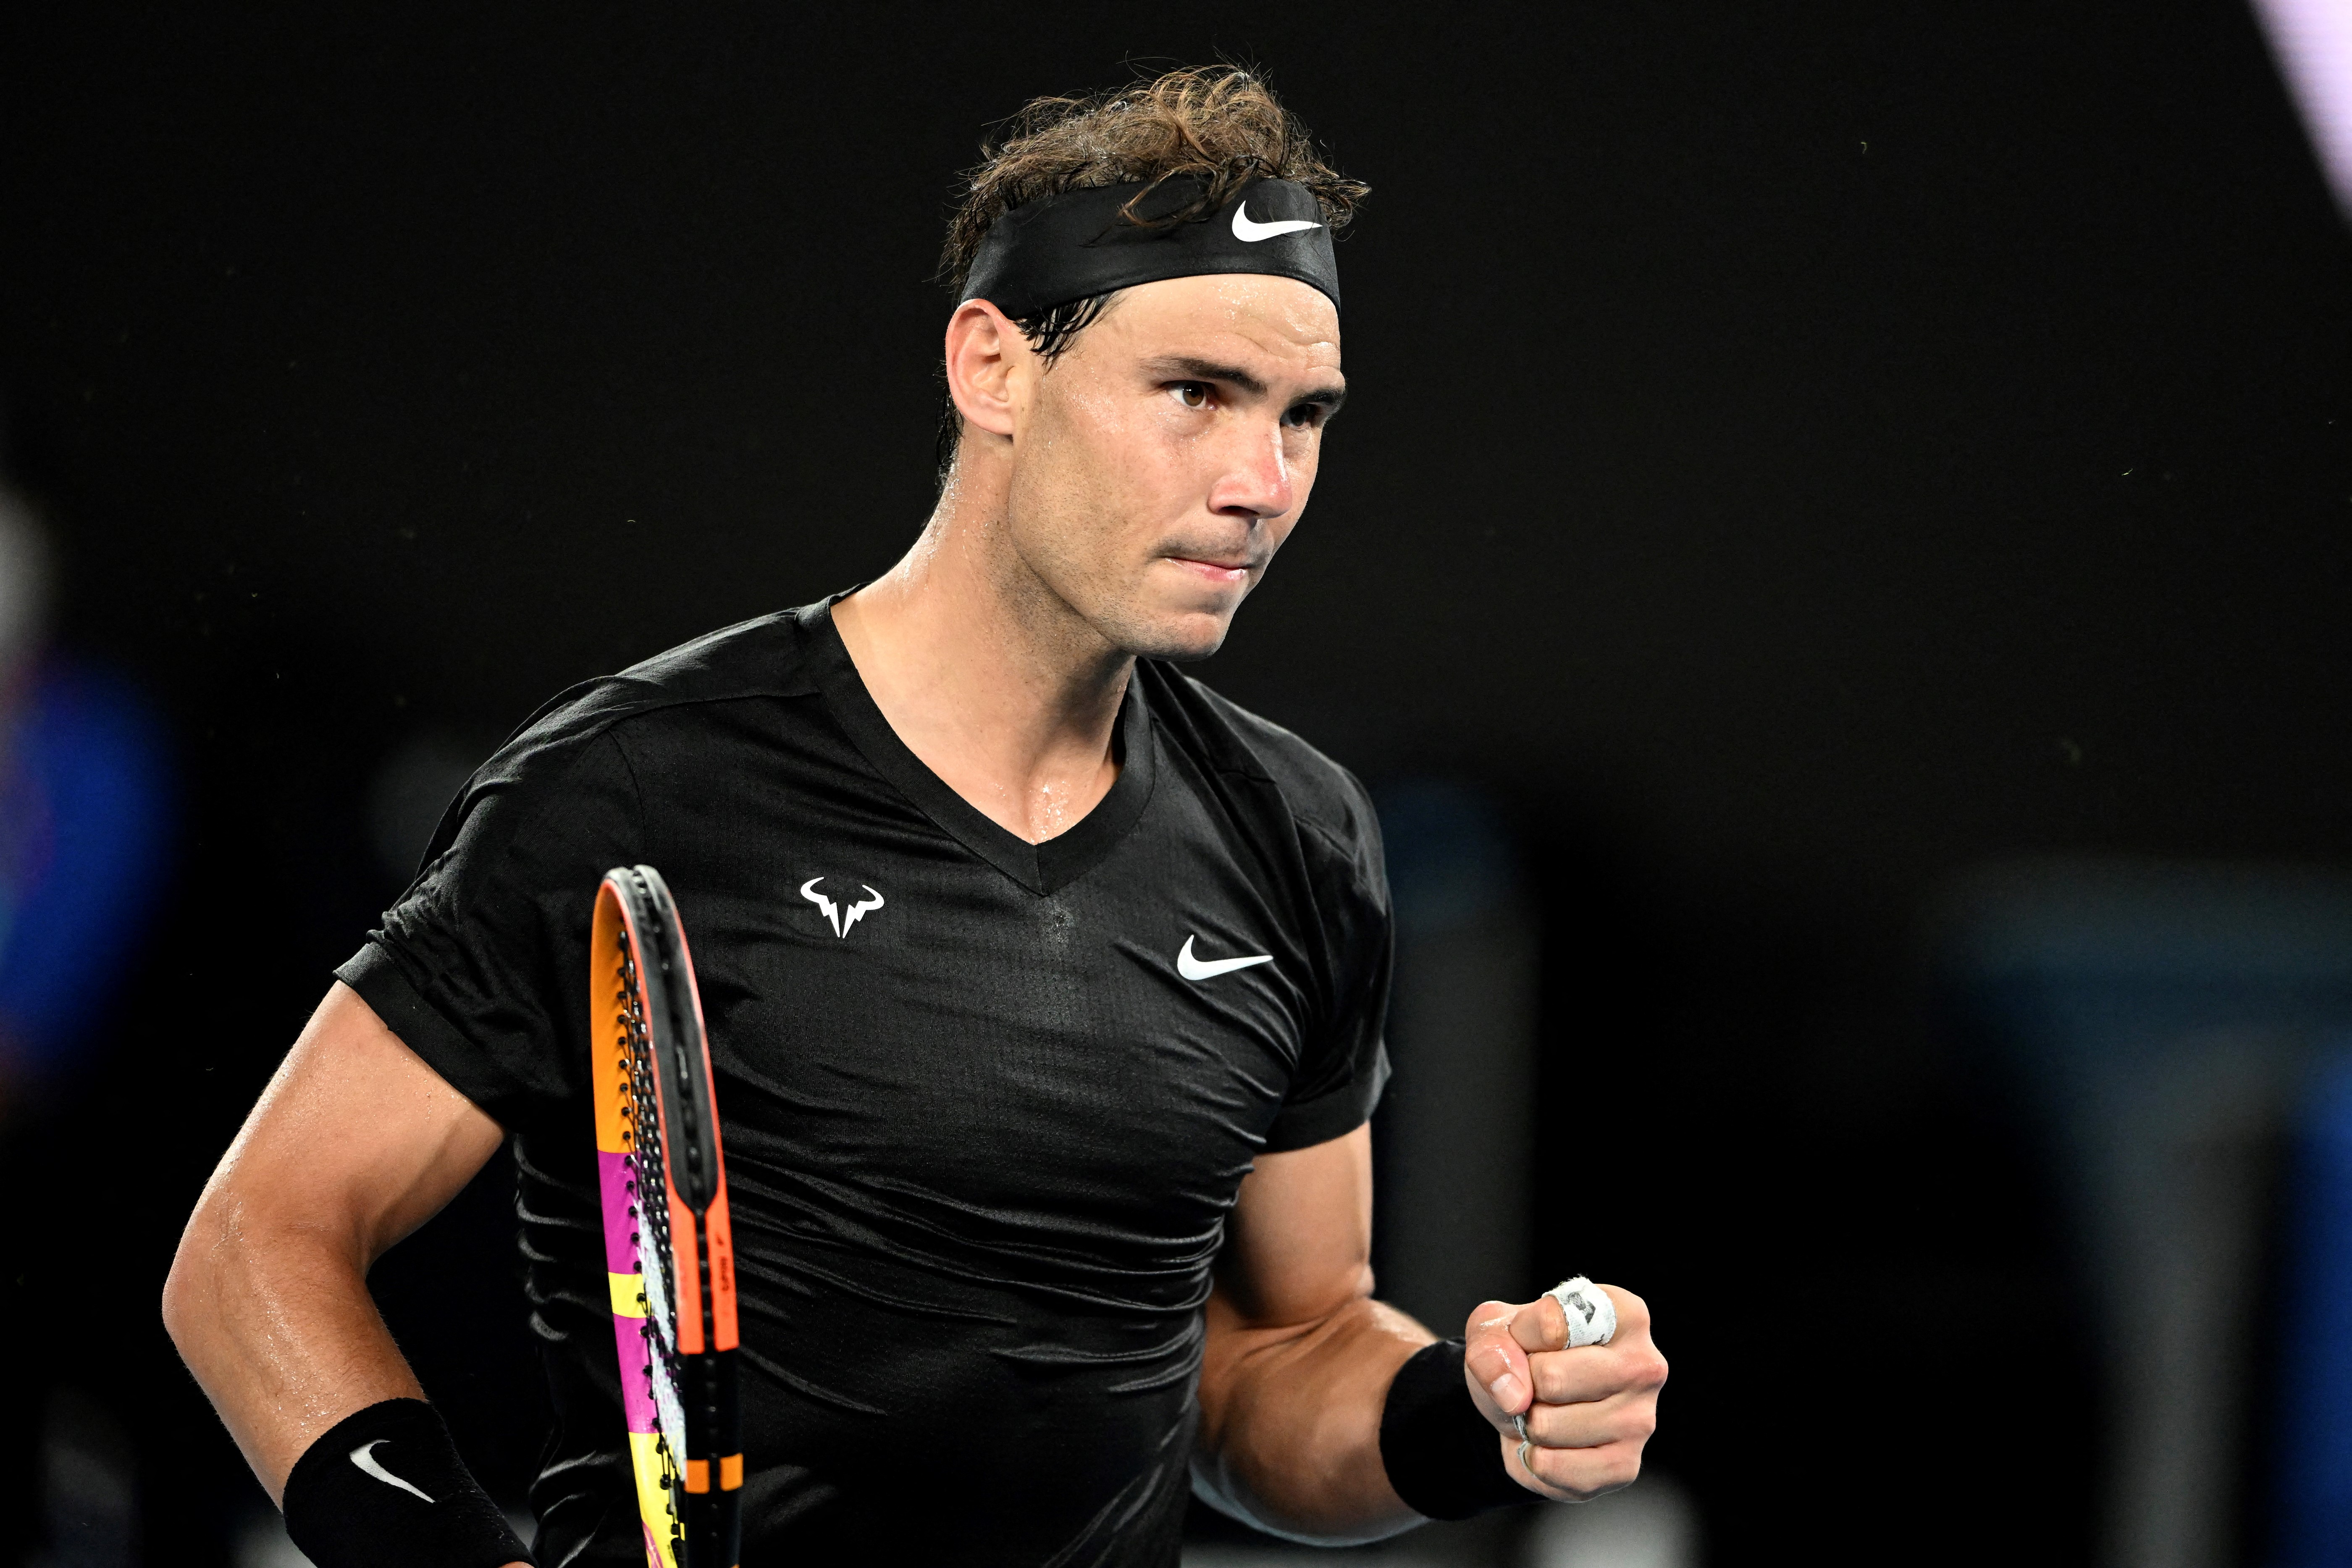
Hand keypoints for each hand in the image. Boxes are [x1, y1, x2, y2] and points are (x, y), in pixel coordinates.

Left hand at [1462, 1285, 1666, 1501]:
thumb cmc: (1523, 1353)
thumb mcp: (1493, 1329)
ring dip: (1527, 1423)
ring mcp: (1640, 1419)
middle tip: (1535, 1383)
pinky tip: (1550, 1442)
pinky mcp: (1625, 1465)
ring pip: (1548, 1426)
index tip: (1527, 1340)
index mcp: (1622, 1313)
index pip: (1552, 1324)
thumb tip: (1514, 1394)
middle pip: (1552, 1379)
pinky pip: (1554, 1468)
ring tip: (1545, 1410)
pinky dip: (1535, 1458)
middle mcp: (1644, 1364)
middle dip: (1524, 1385)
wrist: (1526, 1402)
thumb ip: (1492, 1345)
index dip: (1520, 1337)